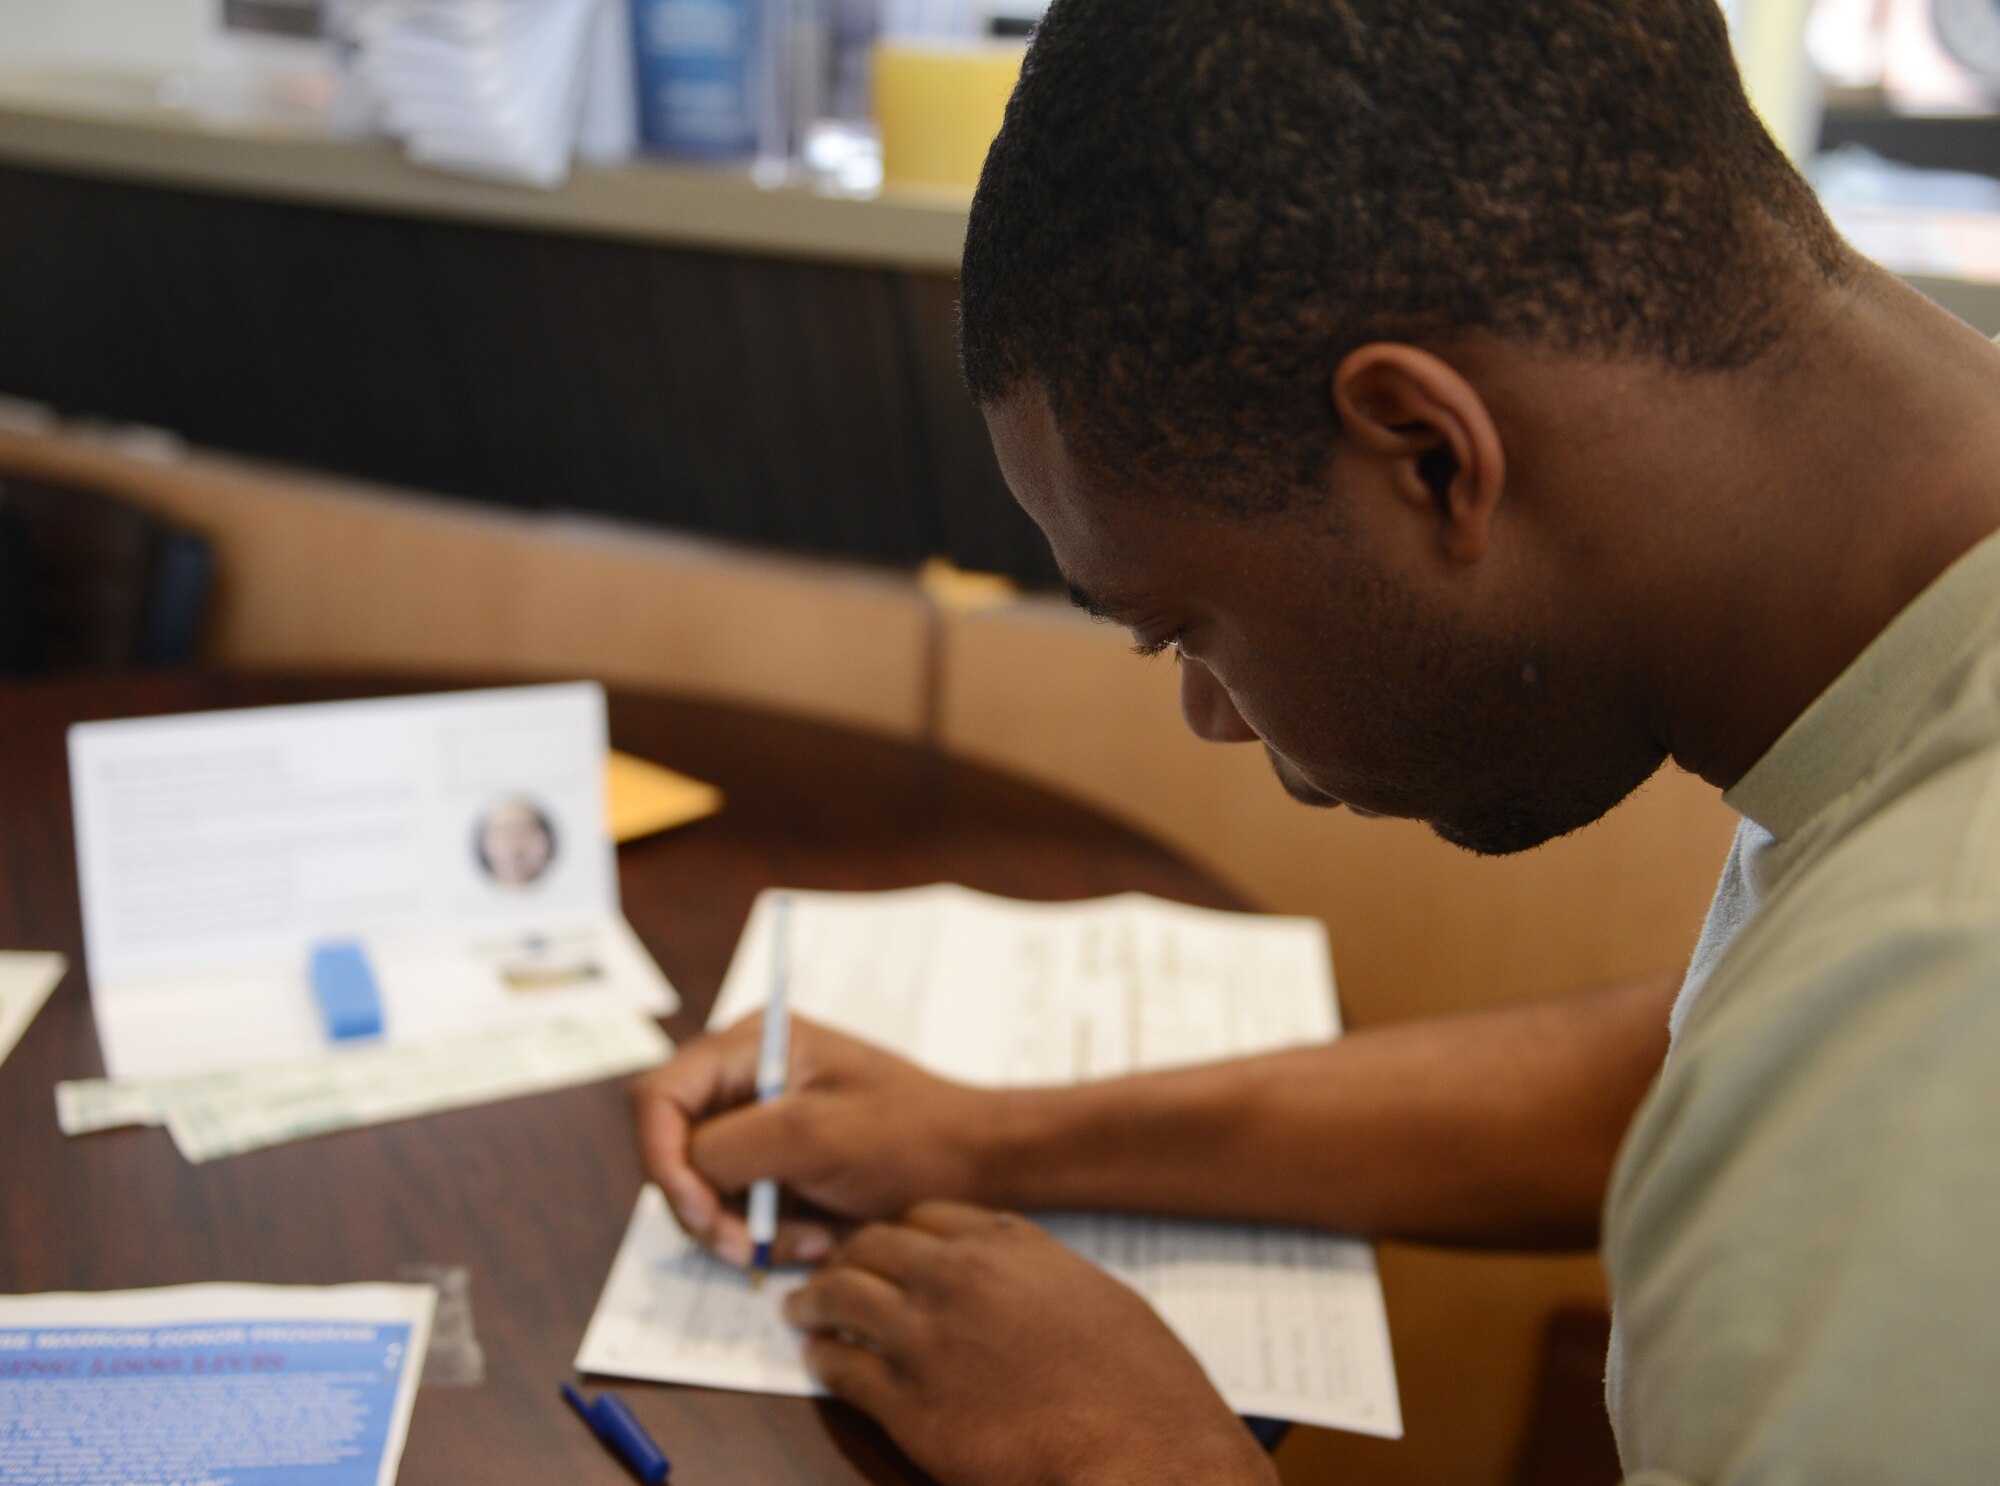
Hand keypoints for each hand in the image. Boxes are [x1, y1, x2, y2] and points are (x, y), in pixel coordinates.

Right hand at [632, 1014, 993, 1265]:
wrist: (974, 1161)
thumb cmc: (909, 1135)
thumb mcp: (818, 1135)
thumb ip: (735, 1146)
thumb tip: (683, 1167)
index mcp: (749, 1045)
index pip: (659, 1097)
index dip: (662, 1158)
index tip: (701, 1211)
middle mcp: (741, 1078)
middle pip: (672, 1149)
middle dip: (705, 1206)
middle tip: (749, 1246)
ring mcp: (756, 1122)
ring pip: (702, 1189)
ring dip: (743, 1227)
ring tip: (809, 1241)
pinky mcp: (774, 1164)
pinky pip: (740, 1207)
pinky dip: (767, 1232)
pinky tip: (816, 1238)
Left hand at [785, 1202, 1278, 1485]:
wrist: (1138, 1447)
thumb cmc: (1136, 1378)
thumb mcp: (1095, 1294)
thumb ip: (1037, 1270)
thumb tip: (1012, 1268)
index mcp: (1004, 1245)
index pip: (924, 1215)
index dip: (897, 1229)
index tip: (885, 1244)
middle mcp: (955, 1278)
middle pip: (871, 1247)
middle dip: (843, 1256)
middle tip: (827, 1269)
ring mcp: (924, 1339)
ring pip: (842, 1299)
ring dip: (815, 1301)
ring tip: (800, 1307)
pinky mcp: (908, 1405)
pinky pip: (843, 1370)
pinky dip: (822, 1360)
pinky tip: (815, 1359)